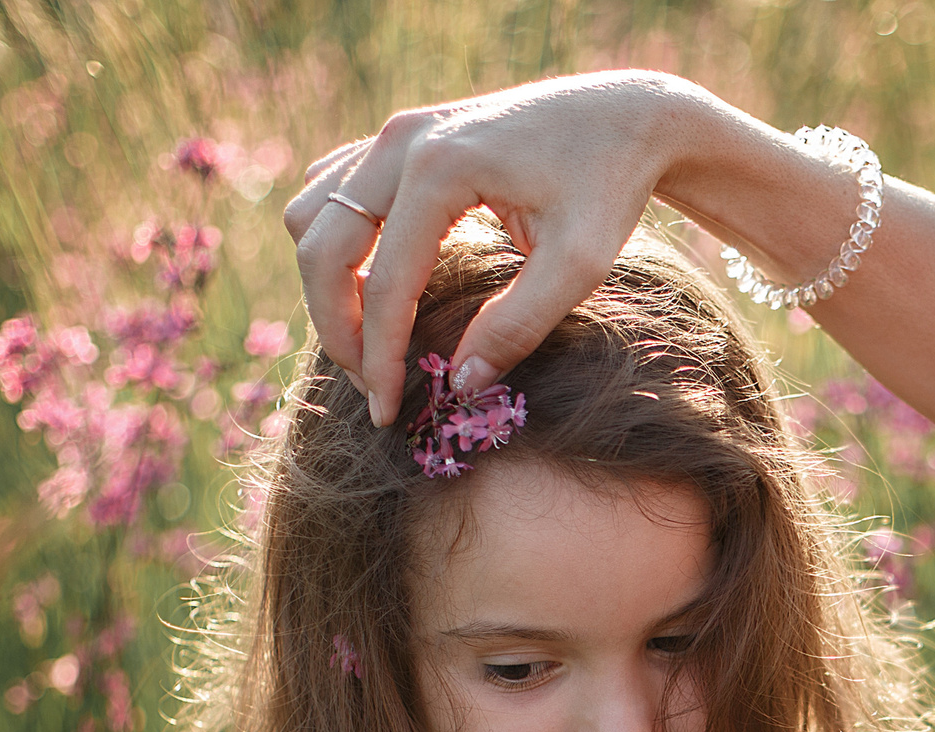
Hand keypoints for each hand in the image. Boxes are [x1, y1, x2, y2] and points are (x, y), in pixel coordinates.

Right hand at [284, 71, 705, 426]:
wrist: (623, 116)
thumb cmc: (609, 188)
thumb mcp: (581, 266)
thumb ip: (518, 326)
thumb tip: (459, 384)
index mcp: (440, 168)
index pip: (386, 283)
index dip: (379, 357)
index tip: (386, 412)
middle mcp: (401, 141)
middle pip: (321, 247)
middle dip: (336, 327)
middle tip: (369, 386)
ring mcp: (394, 132)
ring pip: (311, 216)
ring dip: (327, 284)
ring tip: (370, 343)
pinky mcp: (398, 137)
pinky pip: (331, 192)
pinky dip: (336, 244)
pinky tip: (377, 288)